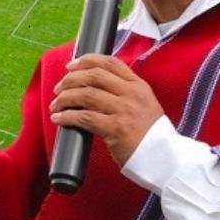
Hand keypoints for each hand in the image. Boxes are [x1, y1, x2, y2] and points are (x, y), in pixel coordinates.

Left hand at [49, 55, 164, 165]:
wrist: (163, 159)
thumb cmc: (149, 135)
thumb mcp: (143, 104)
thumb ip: (124, 92)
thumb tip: (91, 84)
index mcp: (139, 86)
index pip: (110, 63)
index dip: (86, 60)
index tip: (71, 66)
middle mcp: (132, 95)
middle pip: (94, 76)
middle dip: (70, 79)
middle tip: (59, 88)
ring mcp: (125, 111)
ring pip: (86, 95)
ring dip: (65, 98)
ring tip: (56, 105)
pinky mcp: (116, 129)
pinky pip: (84, 118)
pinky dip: (67, 116)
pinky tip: (59, 118)